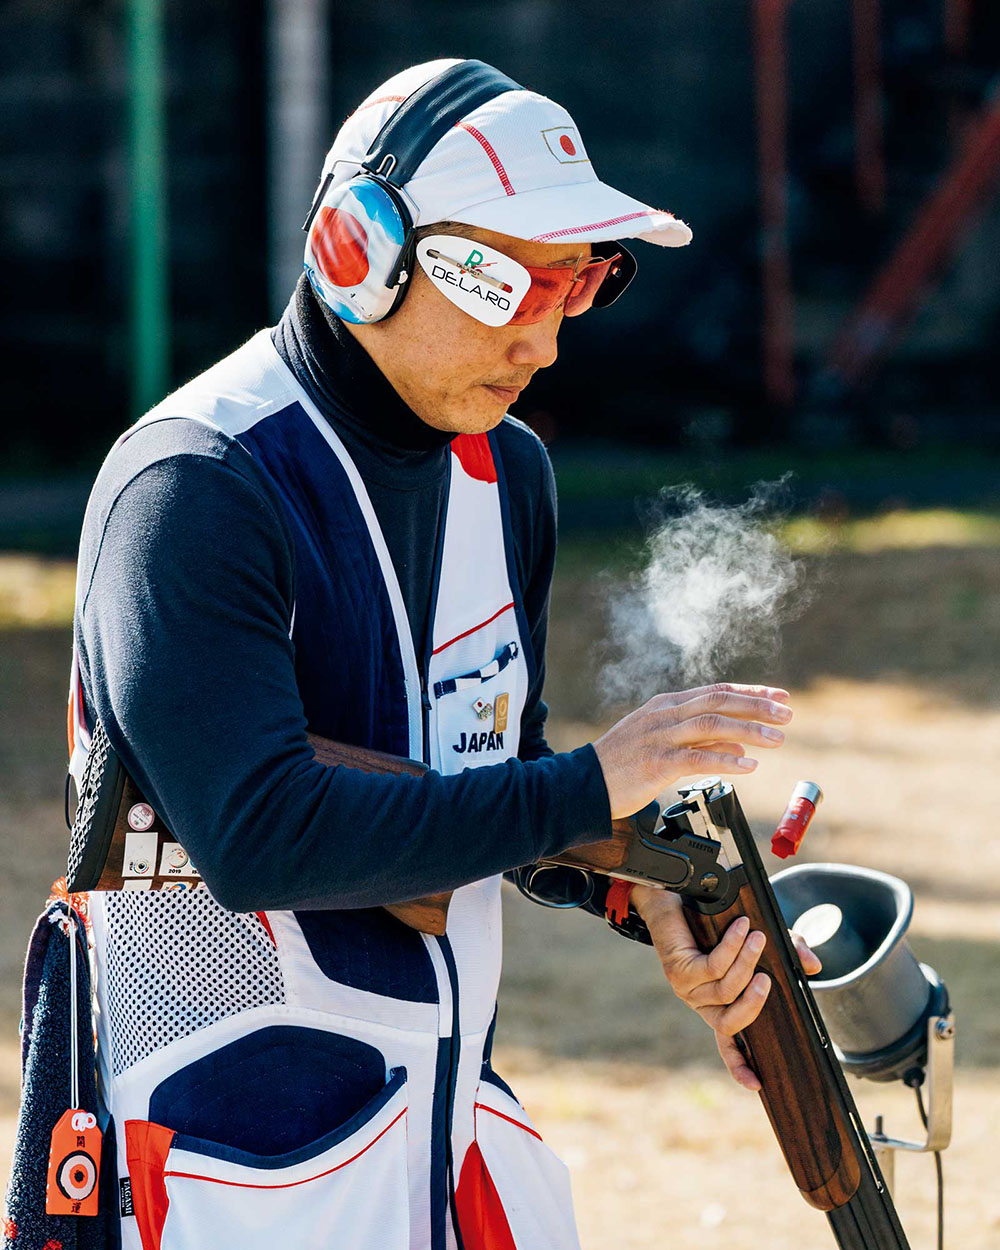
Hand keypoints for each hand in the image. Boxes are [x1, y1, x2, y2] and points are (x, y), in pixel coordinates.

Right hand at [592, 682, 792, 819]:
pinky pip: (696, 758)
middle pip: (718, 701)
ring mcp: (659, 737)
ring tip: (777, 739)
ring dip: (749, 730)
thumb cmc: (620, 766)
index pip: (716, 690)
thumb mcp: (661, 744)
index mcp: (666, 705)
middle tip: (787, 714)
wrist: (583, 785)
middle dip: (757, 706)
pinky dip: (726, 760)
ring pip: (712, 725)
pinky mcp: (655, 763)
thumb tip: (739, 745)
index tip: (780, 697)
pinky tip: (749, 765)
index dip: (751, 692)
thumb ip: (700, 742)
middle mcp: (664, 715)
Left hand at [631, 887, 821, 1090]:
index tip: (756, 1085)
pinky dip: (732, 948)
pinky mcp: (679, 971)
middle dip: (754, 1003)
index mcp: (720, 1005)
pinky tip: (741, 928)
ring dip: (746, 963)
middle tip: (769, 979)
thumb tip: (814, 967)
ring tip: (759, 938)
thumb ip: (791, 952)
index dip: (741, 1065)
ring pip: (725, 990)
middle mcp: (703, 1003)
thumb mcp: (765, 939)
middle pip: (730, 1023)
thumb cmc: (723, 924)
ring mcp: (688, 990)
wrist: (679, 897)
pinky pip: (712, 966)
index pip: (729, 1044)